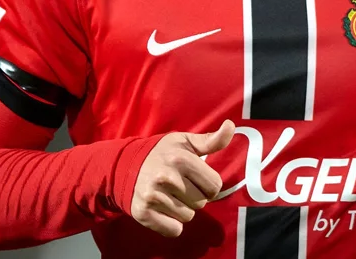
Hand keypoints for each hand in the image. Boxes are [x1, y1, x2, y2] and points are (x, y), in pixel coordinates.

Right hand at [131, 119, 234, 236]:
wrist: (125, 166)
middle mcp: (167, 178)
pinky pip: (174, 230)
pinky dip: (171, 223)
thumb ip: (211, 139)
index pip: (215, 186)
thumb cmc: (161, 153)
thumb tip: (231, 126)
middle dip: (195, 196)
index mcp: (181, 159)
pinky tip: (163, 208)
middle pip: (202, 202)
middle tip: (180, 186)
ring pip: (188, 216)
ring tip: (170, 195)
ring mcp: (154, 196)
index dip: (208, 183)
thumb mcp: (185, 142)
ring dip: (183, 209)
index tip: (196, 178)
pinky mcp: (144, 213)